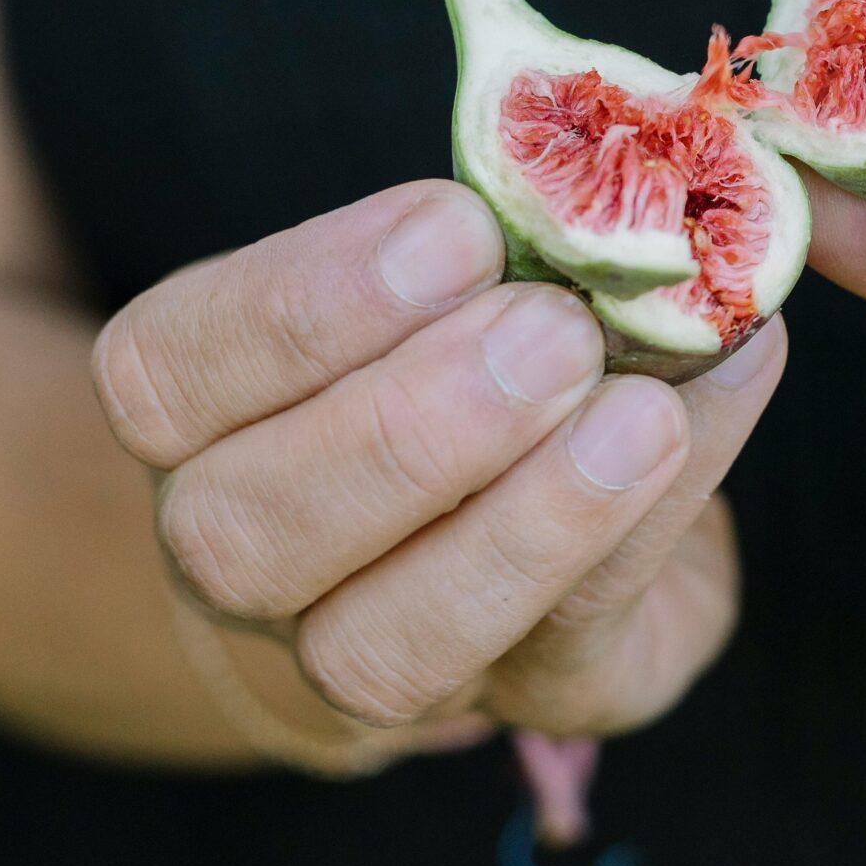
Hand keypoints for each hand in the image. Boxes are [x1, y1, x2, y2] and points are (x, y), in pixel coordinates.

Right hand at [92, 181, 784, 777]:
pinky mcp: (532, 702)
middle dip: (407, 427)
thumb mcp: (441, 279)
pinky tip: (700, 427)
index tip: (456, 227)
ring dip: (521, 524)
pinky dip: (645, 534)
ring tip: (639, 414)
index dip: (303, 303)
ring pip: (381, 648)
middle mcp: (249, 561)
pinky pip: (564, 654)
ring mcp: (369, 661)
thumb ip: (485, 238)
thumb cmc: (467, 351)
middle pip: (242, 535)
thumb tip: (619, 163)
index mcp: (198, 423)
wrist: (550, 534)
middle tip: (552, 330)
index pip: (166, 373)